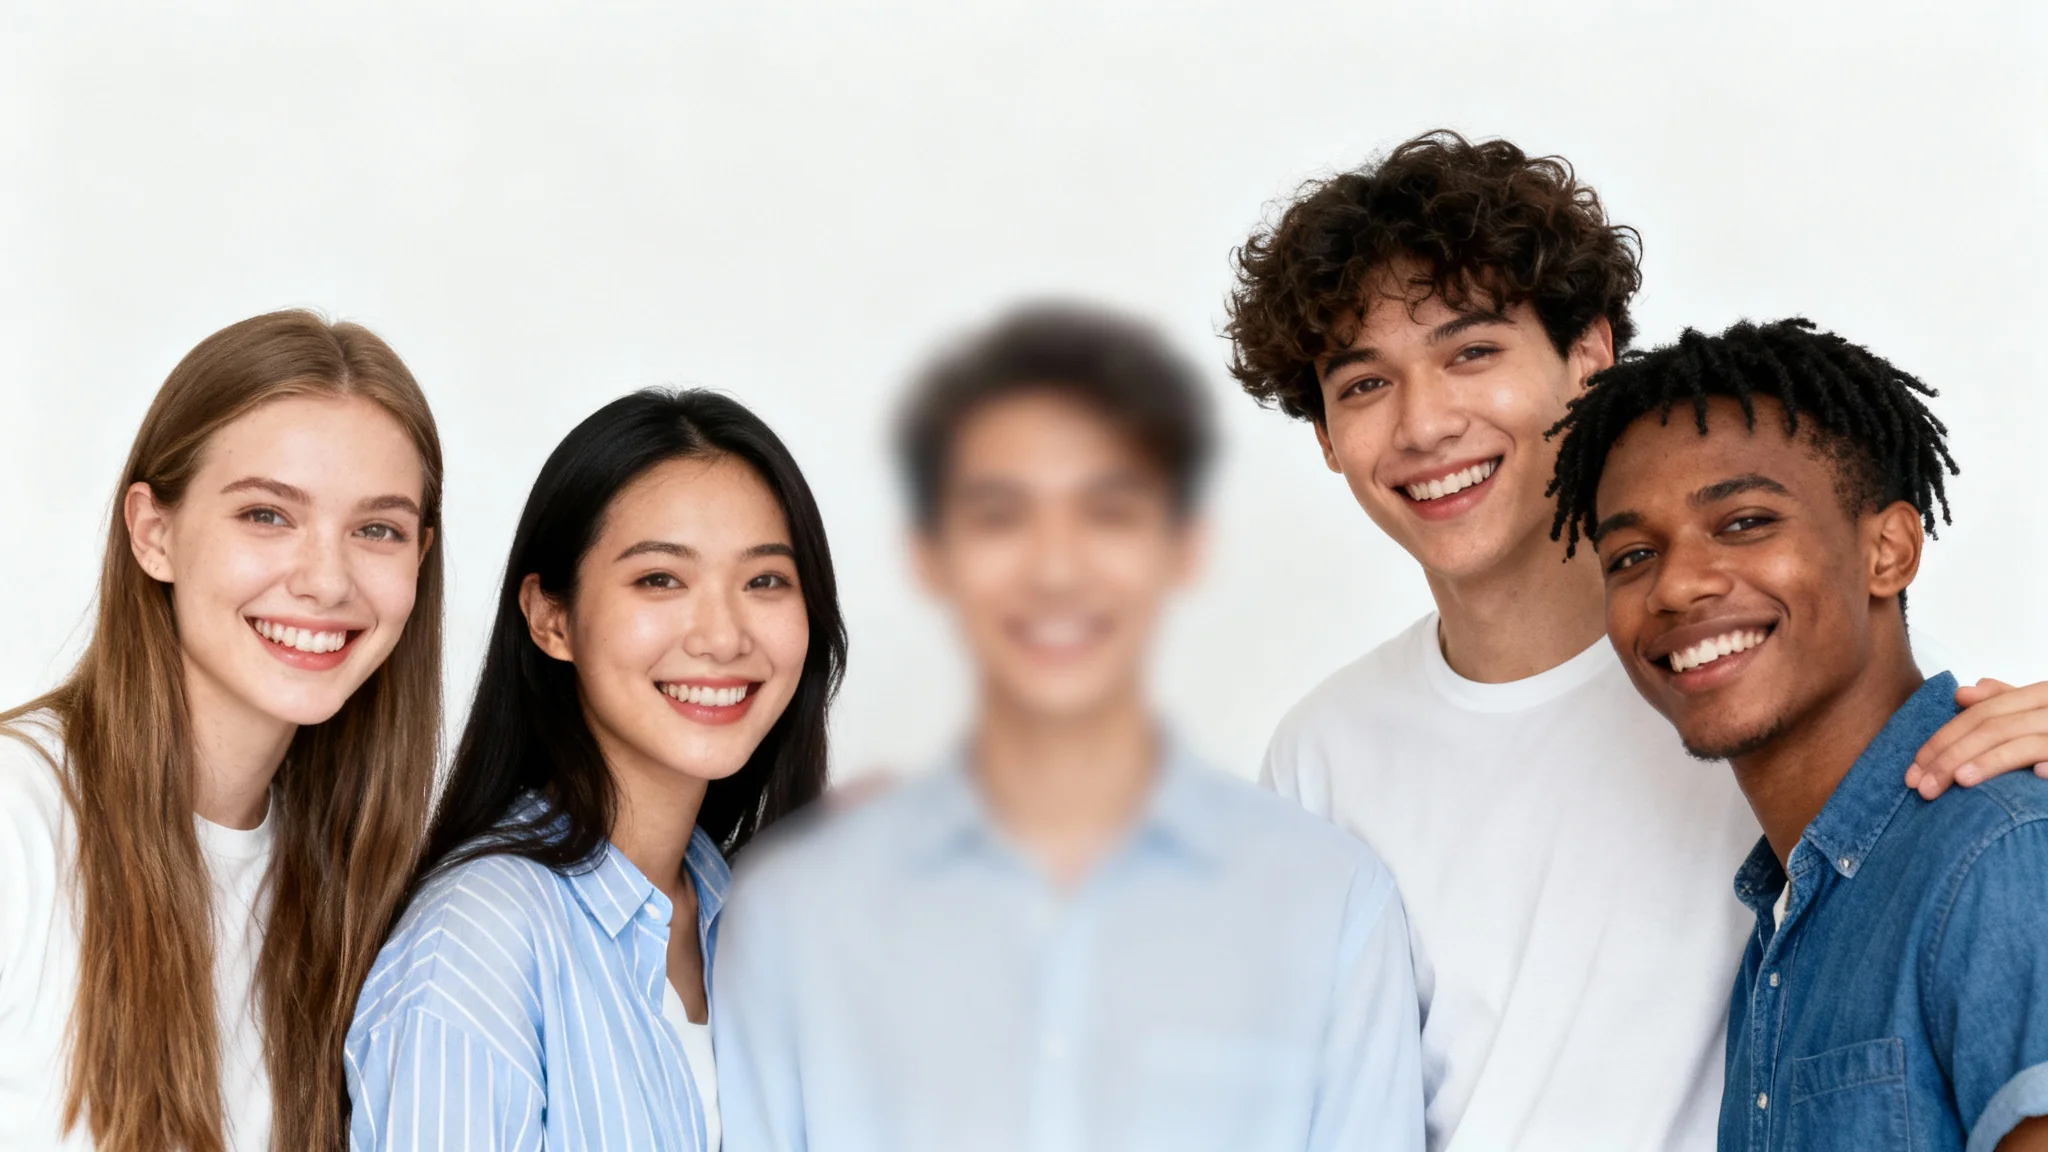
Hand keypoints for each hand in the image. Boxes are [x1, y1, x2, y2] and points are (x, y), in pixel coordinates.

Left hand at [1905, 678, 2047, 799]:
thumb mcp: (2031, 712)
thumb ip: (2000, 701)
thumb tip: (1961, 693)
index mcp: (2039, 695)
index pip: (1979, 715)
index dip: (1943, 740)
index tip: (1914, 770)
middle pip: (1992, 729)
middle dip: (1952, 757)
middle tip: (1924, 788)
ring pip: (2022, 744)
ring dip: (1987, 763)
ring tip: (1958, 781)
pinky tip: (2033, 777)